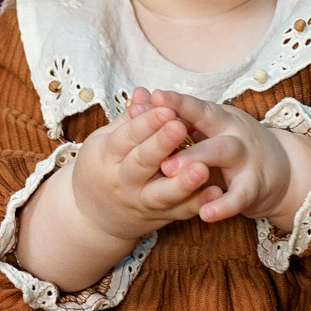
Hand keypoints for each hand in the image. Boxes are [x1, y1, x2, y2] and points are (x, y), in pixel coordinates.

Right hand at [11, 93, 215, 293]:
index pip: (126, 137)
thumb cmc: (101, 169)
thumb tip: (145, 92)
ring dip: (184, 182)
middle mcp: (122, 181)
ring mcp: (141, 201)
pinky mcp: (160, 217)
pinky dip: (198, 203)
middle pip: (142, 163)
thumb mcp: (105, 142)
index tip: (165, 108)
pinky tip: (216, 192)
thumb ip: (129, 120)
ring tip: (202, 168)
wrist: (94, 218)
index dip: (146, 123)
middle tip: (180, 127)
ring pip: (163, 193)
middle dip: (162, 145)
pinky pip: (181, 211)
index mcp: (106, 156)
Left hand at [152, 91, 310, 224]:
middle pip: (207, 124)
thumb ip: (175, 120)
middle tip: (151, 137)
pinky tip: (205, 214)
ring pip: (223, 154)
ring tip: (170, 171)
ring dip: (197, 160)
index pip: (195, 106)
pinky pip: (239, 195)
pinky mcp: (255, 186)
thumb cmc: (232, 147)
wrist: (283, 170)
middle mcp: (233, 132)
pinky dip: (224, 205)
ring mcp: (246, 158)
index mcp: (218, 117)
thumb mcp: (208, 131)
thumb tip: (138, 99)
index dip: (176, 102)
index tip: (154, 96)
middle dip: (180, 131)